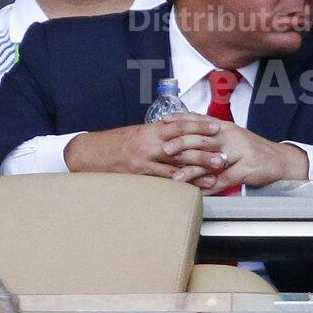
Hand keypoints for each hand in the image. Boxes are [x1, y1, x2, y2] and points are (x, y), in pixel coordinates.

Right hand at [64, 117, 221, 176]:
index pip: (180, 124)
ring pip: (176, 163)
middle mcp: (150, 142)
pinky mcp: (138, 173)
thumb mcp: (137, 133)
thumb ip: (157, 134)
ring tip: (215, 175)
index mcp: (151, 129)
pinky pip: (162, 179)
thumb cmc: (115, 143)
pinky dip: (178, 183)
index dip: (199, 125)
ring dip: (198, 170)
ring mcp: (144, 158)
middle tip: (225, 155)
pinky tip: (192, 188)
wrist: (88, 152)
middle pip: (183, 145)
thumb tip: (178, 135)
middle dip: (205, 150)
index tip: (217, 126)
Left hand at [163, 113, 308, 192]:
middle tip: (165, 149)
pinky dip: (211, 188)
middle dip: (182, 143)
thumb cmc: (252, 151)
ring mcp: (240, 151)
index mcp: (226, 127)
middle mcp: (232, 136)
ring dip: (192, 169)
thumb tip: (189, 137)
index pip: (200, 120)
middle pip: (203, 137)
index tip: (163, 121)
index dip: (182, 119)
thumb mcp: (233, 139)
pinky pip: (225, 179)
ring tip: (177, 178)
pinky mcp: (247, 168)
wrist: (280, 160)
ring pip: (211, 159)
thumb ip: (213, 137)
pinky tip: (199, 194)